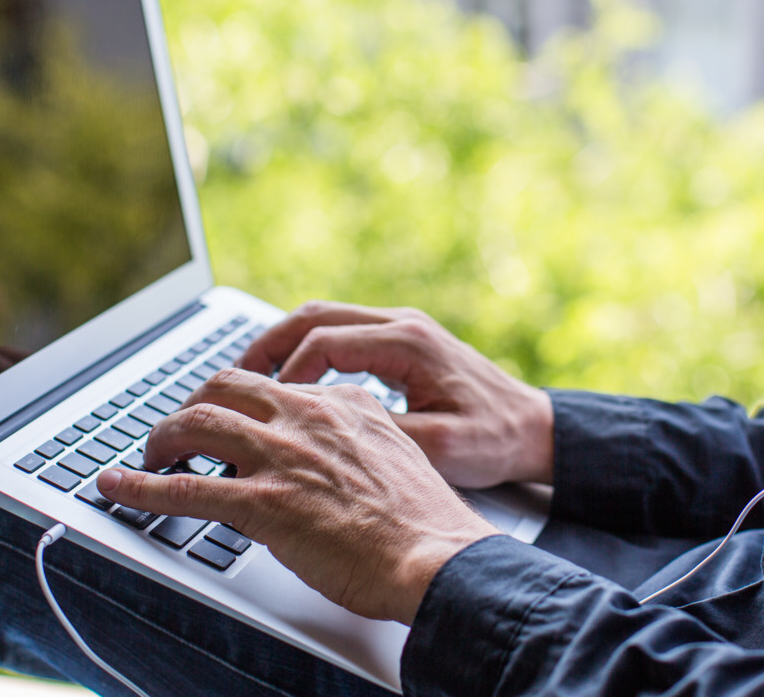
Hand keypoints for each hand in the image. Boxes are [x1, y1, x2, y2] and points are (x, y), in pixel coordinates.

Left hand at [96, 369, 500, 624]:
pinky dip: (139, 487)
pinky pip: (183, 488)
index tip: (228, 417)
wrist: (437, 559)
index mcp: (344, 404)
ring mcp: (282, 456)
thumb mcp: (398, 456)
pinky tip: (117, 488)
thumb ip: (360, 440)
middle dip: (193, 405)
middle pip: (224, 386)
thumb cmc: (423, 524)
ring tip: (148, 458)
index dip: (241, 402)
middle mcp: (308, 417)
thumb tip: (330, 453)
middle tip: (180, 433)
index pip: (275, 385)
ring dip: (161, 439)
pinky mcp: (263, 502)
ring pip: (196, 423)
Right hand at [240, 301, 554, 487]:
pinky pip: (341, 331)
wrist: (534, 428)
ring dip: (283, 344)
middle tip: (229, 380)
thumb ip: (382, 436)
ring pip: (324, 317)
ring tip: (247, 380)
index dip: (285, 373)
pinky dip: (307, 350)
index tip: (261, 406)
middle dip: (267, 346)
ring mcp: (402, 327)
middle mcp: (402, 324)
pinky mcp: (402, 340)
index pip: (325, 342)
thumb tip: (323, 438)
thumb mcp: (439, 447)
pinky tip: (289, 383)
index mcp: (409, 343)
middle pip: (314, 316)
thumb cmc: (493, 440)